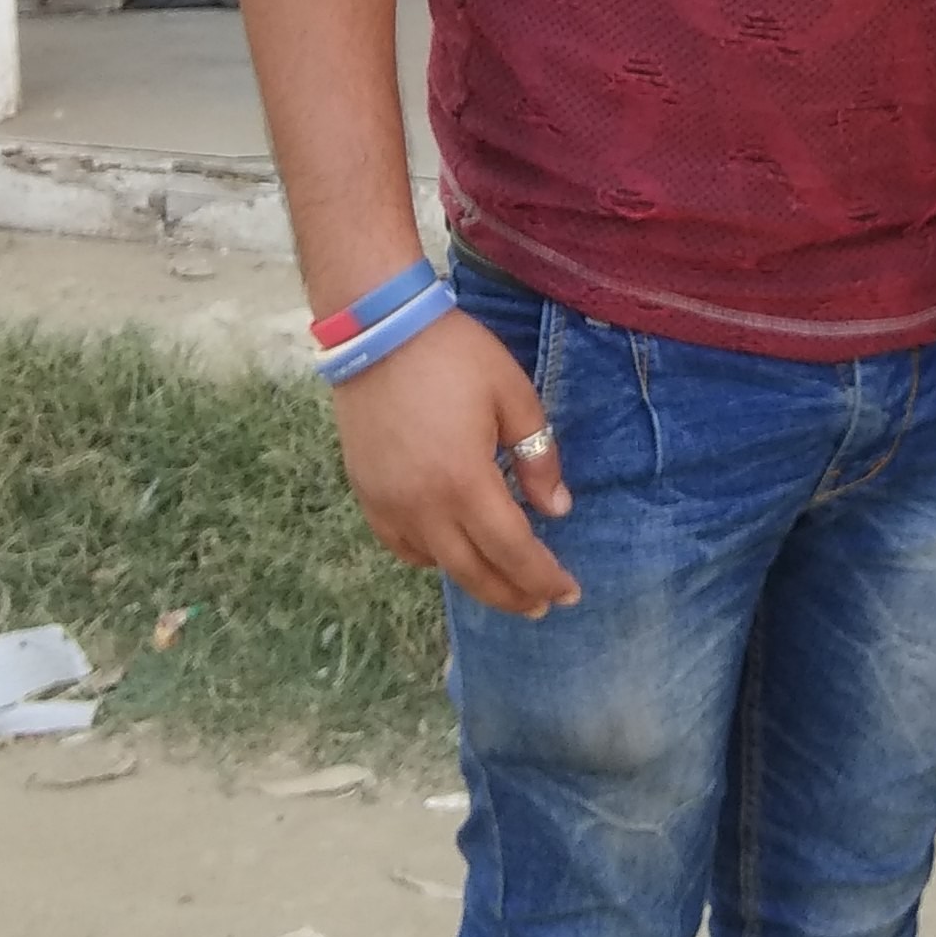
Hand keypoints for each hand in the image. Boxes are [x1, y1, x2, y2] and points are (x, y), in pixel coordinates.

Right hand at [329, 310, 578, 618]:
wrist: (380, 331)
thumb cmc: (455, 356)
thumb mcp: (513, 396)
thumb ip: (539, 456)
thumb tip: (556, 510)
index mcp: (464, 480)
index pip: (512, 550)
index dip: (543, 577)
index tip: (569, 593)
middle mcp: (423, 504)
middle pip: (474, 572)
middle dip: (513, 595)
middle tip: (541, 605)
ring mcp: (389, 503)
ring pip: (437, 564)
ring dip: (475, 580)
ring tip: (504, 583)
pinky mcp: (366, 493)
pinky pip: (401, 545)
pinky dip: (431, 558)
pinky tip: (451, 553)